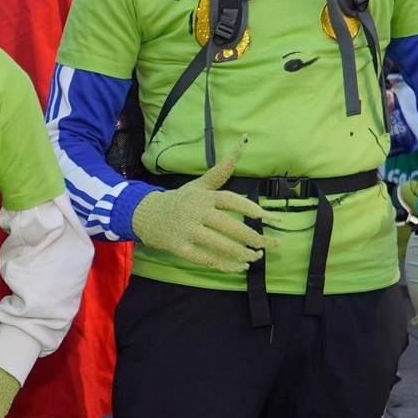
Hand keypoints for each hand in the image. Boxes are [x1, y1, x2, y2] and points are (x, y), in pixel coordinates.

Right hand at [129, 136, 278, 271]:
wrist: (145, 214)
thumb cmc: (178, 201)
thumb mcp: (197, 186)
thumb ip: (219, 173)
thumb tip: (238, 150)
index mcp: (204, 196)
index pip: (231, 200)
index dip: (250, 208)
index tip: (270, 218)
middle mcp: (196, 212)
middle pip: (230, 226)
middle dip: (254, 237)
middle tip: (272, 245)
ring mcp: (187, 230)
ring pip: (221, 245)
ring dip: (242, 253)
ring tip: (256, 257)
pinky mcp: (179, 247)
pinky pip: (206, 259)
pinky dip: (225, 265)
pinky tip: (239, 267)